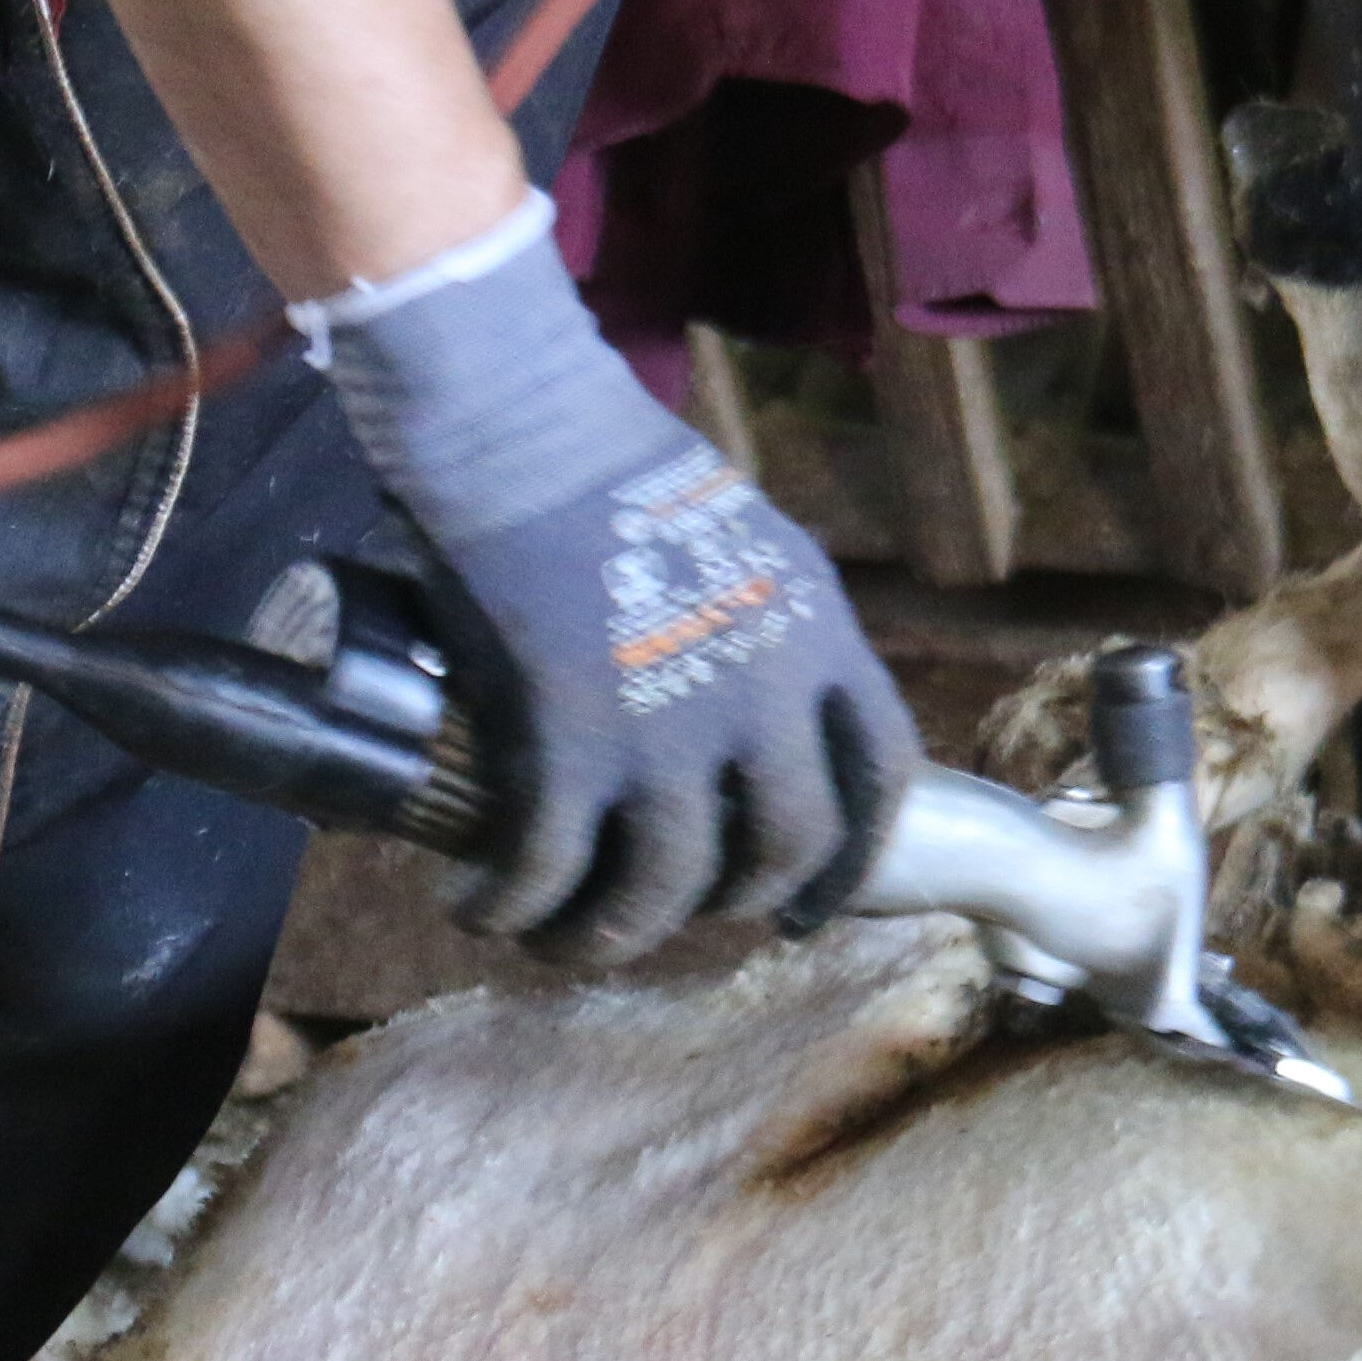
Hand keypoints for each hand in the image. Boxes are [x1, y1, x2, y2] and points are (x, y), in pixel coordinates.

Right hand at [306, 205, 910, 962]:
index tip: (806, 898)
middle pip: (782, 847)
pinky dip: (511, 906)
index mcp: (816, 633)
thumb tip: (734, 708)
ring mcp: (667, 728)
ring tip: (558, 938)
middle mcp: (763, 694)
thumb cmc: (610, 460)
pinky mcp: (567, 742)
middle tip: (674, 912)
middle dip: (730, 902)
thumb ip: (761, 626)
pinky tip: (479, 906)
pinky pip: (547, 868)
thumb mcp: (742, 537)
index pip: (882, 772)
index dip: (850, 856)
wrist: (517, 421)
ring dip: (607, 934)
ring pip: (664, 888)